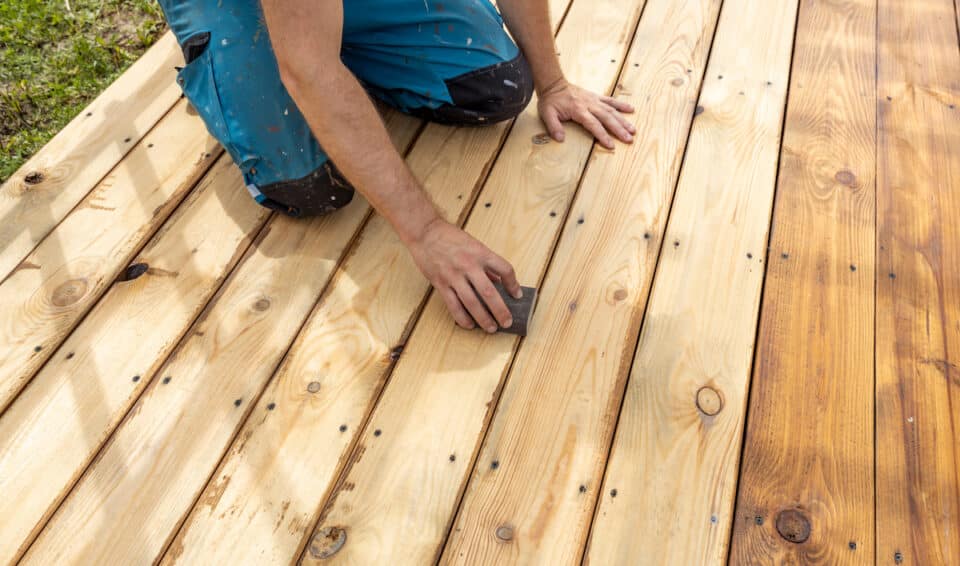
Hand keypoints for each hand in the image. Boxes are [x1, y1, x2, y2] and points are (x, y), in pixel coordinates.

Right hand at [408, 218, 521, 332]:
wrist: (425, 233)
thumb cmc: (450, 237)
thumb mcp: (474, 245)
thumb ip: (486, 264)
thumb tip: (498, 282)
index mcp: (481, 253)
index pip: (505, 270)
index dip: (513, 284)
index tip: (517, 295)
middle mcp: (468, 264)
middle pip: (489, 292)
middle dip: (500, 310)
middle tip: (507, 322)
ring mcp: (453, 275)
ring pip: (472, 303)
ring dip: (483, 318)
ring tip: (491, 328)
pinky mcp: (440, 283)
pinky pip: (453, 305)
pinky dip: (462, 317)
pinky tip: (470, 324)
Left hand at [538, 78, 635, 148]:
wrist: (553, 83)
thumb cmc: (550, 100)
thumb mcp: (547, 114)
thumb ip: (554, 127)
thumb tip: (560, 139)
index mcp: (578, 110)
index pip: (593, 125)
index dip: (602, 135)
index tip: (611, 145)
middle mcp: (589, 105)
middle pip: (607, 118)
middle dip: (619, 129)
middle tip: (629, 139)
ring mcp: (594, 100)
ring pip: (612, 110)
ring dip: (623, 120)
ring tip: (633, 130)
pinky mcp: (596, 97)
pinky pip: (610, 101)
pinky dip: (621, 105)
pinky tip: (631, 110)